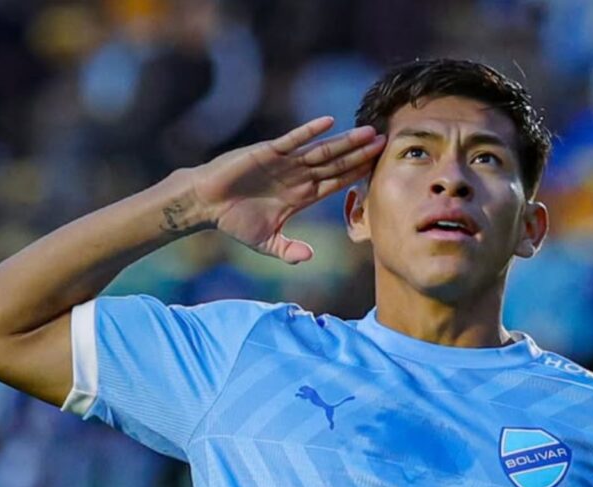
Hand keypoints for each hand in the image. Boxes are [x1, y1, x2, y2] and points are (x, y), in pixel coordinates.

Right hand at [191, 117, 385, 263]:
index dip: (357, 176)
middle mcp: (298, 175)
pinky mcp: (268, 151)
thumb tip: (310, 258)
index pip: (336, 183)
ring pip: (322, 150)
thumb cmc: (234, 221)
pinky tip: (329, 123)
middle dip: (360, 155)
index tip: (379, 169)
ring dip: (345, 142)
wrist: (205, 203)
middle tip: (386, 143)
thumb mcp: (266, 242)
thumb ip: (288, 251)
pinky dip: (309, 131)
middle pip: (336, 164)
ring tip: (368, 133)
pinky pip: (293, 140)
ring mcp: (285, 162)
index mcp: (301, 195)